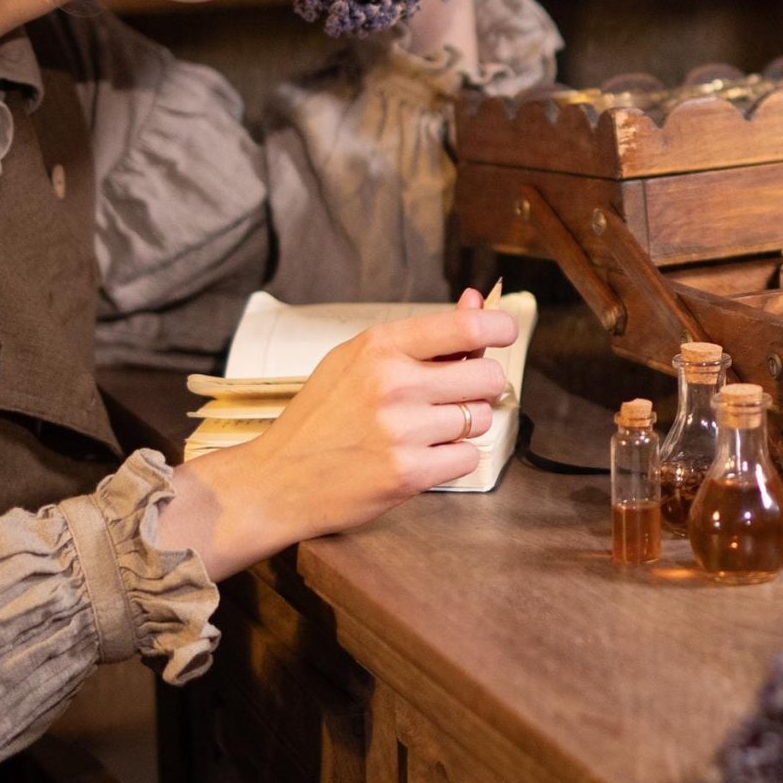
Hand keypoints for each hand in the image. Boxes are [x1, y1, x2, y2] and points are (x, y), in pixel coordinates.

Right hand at [158, 290, 519, 579]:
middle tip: (454, 396)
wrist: (277, 480)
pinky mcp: (408, 474)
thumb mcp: (357, 361)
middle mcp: (392, 383)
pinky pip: (467, 458)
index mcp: (379, 347)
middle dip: (480, 388)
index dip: (499, 328)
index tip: (505, 333)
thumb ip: (421, 336)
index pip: (466, 327)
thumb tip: (475, 302)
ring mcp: (401, 430)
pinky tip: (419, 456)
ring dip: (462, 427)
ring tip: (422, 431)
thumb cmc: (320, 417)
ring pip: (480, 420)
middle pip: (487, 378)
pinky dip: (452, 459)